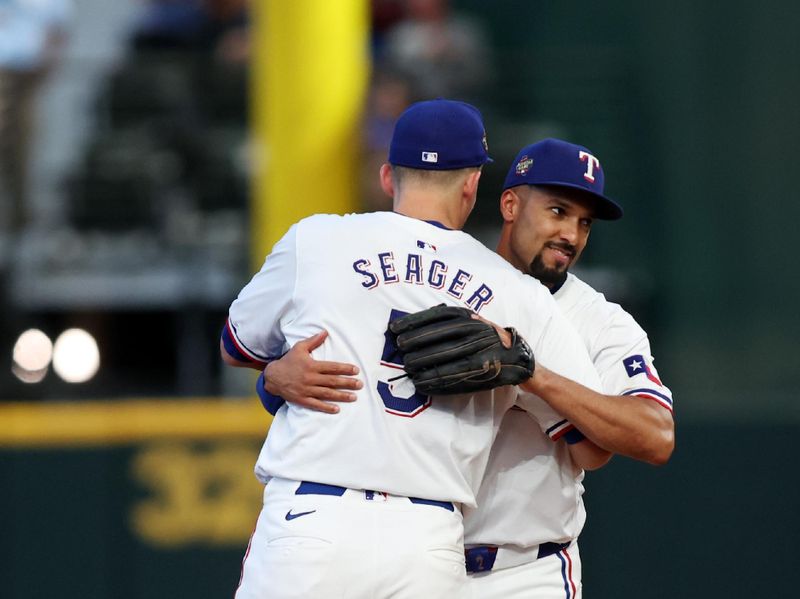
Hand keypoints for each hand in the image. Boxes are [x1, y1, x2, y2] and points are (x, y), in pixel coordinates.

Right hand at [263, 330, 362, 413]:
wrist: (273, 377)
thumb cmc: (288, 361)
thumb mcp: (299, 348)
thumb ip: (313, 341)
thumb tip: (325, 332)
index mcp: (311, 365)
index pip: (332, 367)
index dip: (345, 369)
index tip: (356, 370)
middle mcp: (310, 378)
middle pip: (332, 381)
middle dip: (347, 383)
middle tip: (360, 384)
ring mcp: (306, 390)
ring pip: (326, 393)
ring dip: (341, 396)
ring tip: (354, 397)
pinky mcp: (302, 399)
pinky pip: (316, 404)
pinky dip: (326, 407)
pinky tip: (336, 409)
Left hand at [389, 305, 534, 394]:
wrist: (517, 357)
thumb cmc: (485, 337)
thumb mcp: (471, 320)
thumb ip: (448, 320)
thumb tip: (413, 324)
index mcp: (469, 317)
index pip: (436, 317)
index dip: (414, 322)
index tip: (395, 329)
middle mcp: (474, 332)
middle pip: (439, 337)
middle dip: (416, 343)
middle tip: (399, 349)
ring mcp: (479, 352)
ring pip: (445, 357)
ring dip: (422, 363)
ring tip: (407, 367)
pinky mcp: (481, 372)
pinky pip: (454, 376)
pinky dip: (434, 381)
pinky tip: (420, 383)